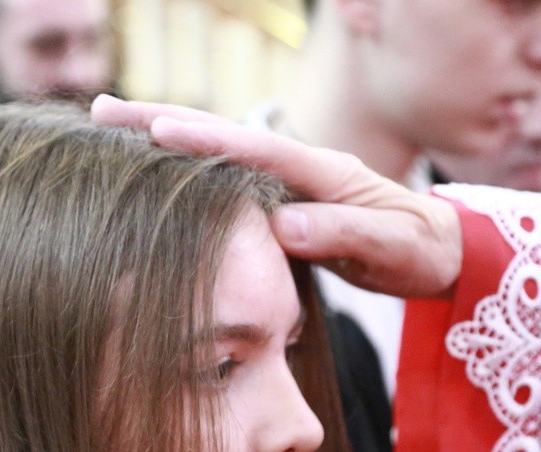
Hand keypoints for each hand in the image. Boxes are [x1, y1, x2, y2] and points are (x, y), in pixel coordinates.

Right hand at [90, 95, 462, 298]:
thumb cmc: (419, 251)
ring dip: (163, 140)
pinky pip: (223, 182)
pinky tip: (153, 175)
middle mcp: (298, 167)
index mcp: (323, 170)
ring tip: (109, 133)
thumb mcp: (391, 247)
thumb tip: (283, 225)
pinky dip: (184, 172)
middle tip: (101, 111)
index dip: (204, 140)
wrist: (439, 251)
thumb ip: (342, 233)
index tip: (157, 131)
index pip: (253, 149)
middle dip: (160, 121)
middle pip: (220, 135)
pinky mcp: (278, 202)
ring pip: (215, 155)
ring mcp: (286, 182)